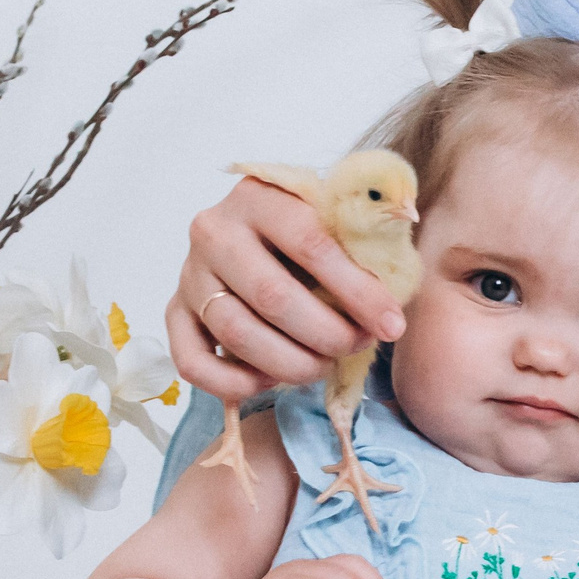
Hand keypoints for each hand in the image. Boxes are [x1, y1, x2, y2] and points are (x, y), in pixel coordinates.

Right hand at [169, 177, 408, 400]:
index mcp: (260, 195)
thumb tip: (404, 260)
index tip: (392, 326)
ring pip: (237, 333)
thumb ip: (367, 235)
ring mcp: (189, 272)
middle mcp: (215, 230)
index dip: (358, 292)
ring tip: (323, 366)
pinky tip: (270, 381)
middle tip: (358, 347)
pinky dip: (234, 383)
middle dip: (327, 334)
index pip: (312, 244)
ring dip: (290, 363)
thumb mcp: (337, 219)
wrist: (255, 235)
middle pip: (273, 296)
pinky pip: (193, 362)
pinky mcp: (173, 311)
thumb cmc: (308, 234)